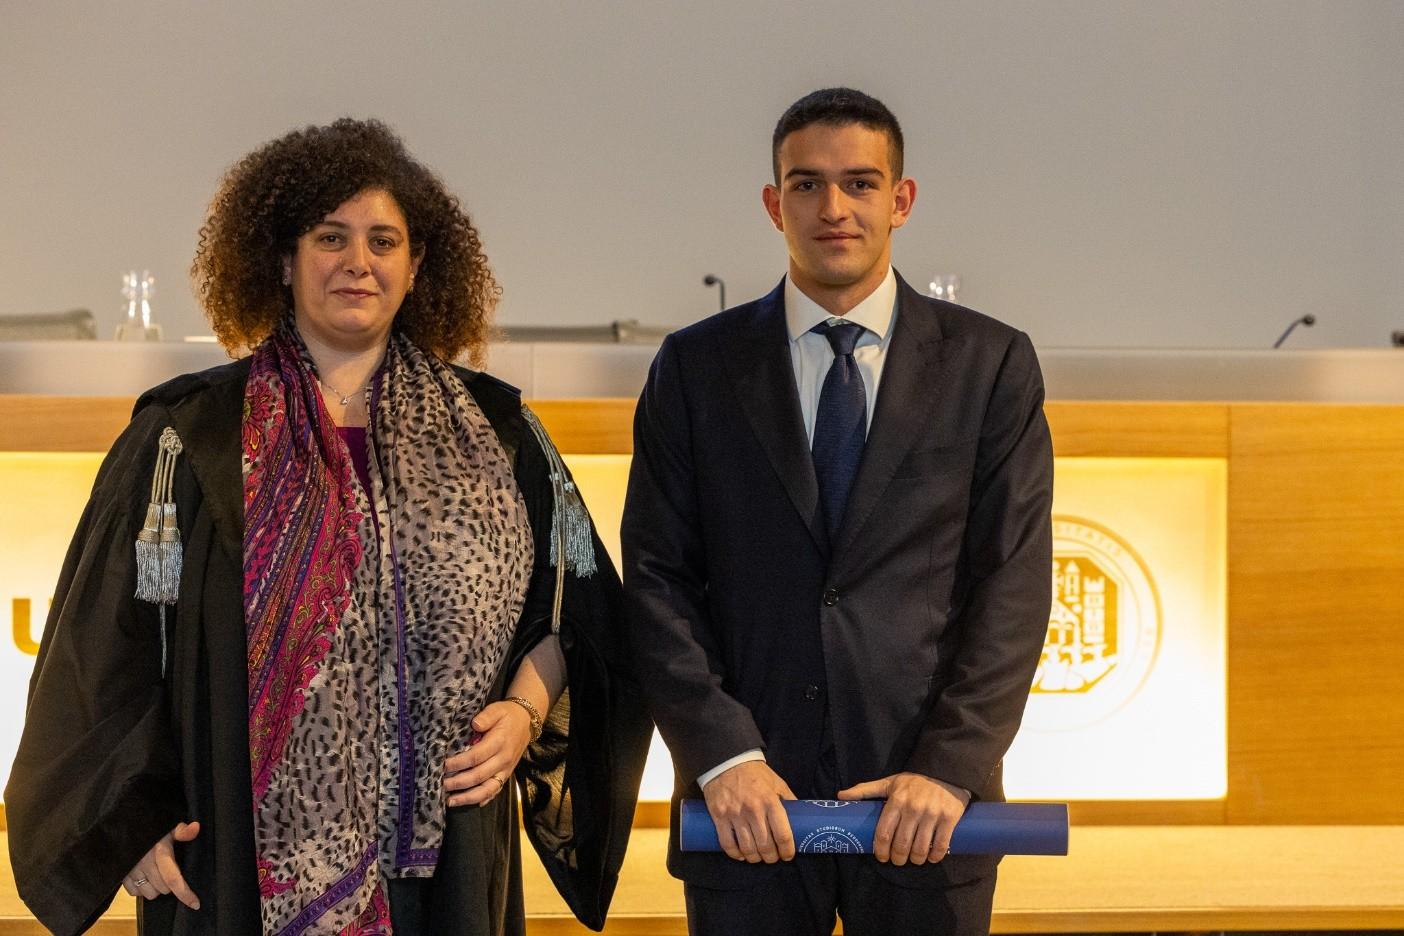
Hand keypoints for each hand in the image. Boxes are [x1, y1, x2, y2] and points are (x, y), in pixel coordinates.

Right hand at [122, 821, 200, 908]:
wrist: (125, 824)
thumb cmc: (151, 826)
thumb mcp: (168, 826)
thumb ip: (182, 830)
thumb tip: (196, 828)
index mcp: (159, 853)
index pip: (173, 878)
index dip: (185, 893)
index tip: (195, 904)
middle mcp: (144, 864)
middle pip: (164, 889)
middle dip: (171, 885)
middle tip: (171, 871)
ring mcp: (131, 871)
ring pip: (150, 894)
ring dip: (156, 888)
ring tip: (157, 874)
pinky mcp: (121, 876)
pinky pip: (135, 893)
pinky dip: (142, 889)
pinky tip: (145, 877)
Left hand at [444, 701, 532, 806]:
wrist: (527, 722)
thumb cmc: (507, 715)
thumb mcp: (497, 709)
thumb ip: (486, 716)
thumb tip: (475, 724)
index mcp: (499, 742)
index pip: (476, 756)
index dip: (458, 763)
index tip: (443, 765)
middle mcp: (503, 759)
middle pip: (478, 776)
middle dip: (458, 783)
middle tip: (441, 785)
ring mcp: (505, 770)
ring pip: (487, 789)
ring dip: (468, 797)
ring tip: (450, 801)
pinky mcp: (506, 775)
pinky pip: (495, 790)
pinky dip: (484, 799)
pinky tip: (471, 803)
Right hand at [701, 761, 797, 863]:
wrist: (727, 761)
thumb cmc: (755, 774)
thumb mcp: (777, 783)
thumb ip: (788, 800)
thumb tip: (801, 818)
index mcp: (771, 801)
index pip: (783, 834)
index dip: (787, 850)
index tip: (788, 855)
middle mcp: (753, 810)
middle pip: (765, 846)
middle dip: (771, 857)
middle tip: (773, 858)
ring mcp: (735, 814)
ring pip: (747, 848)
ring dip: (755, 858)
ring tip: (758, 858)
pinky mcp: (719, 816)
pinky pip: (727, 843)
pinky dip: (735, 854)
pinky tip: (741, 855)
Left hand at [837, 773, 968, 865]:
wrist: (945, 770)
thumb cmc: (914, 781)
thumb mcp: (889, 782)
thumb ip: (865, 790)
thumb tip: (840, 796)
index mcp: (896, 800)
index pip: (884, 833)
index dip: (881, 850)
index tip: (882, 857)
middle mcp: (913, 808)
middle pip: (901, 844)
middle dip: (897, 858)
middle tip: (897, 860)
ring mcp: (932, 814)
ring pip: (921, 848)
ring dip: (916, 860)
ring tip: (914, 859)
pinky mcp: (949, 819)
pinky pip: (941, 845)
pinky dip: (934, 857)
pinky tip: (931, 858)